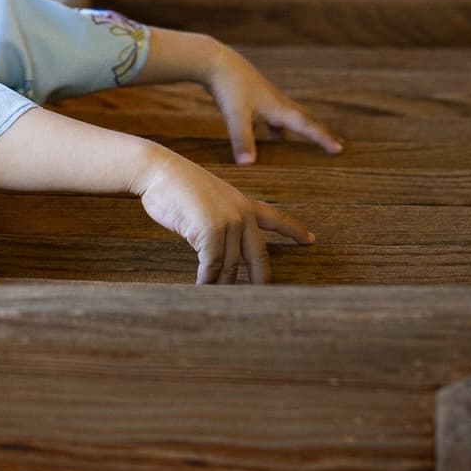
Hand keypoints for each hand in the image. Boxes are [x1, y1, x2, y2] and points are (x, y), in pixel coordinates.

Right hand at [134, 145, 313, 284]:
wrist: (160, 170)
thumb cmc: (179, 186)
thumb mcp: (211, 201)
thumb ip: (225, 223)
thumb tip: (231, 257)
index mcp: (244, 203)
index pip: (277, 217)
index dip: (295, 230)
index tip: (310, 239)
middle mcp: (242, 213)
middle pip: (260, 256)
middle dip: (262, 281)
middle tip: (264, 300)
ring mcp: (228, 222)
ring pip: (231, 266)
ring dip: (222, 285)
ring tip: (217, 298)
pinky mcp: (211, 231)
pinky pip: (212, 266)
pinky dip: (206, 280)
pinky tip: (201, 287)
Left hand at [195, 36, 342, 165]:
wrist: (214, 61)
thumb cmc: (227, 86)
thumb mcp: (235, 115)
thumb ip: (242, 140)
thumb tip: (248, 165)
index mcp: (278, 108)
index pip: (307, 125)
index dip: (323, 138)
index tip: (340, 149)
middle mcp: (277, 103)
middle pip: (304, 120)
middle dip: (319, 133)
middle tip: (337, 144)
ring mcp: (266, 100)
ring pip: (288, 120)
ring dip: (298, 132)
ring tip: (304, 148)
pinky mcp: (255, 100)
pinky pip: (272, 120)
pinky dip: (275, 131)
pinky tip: (269, 140)